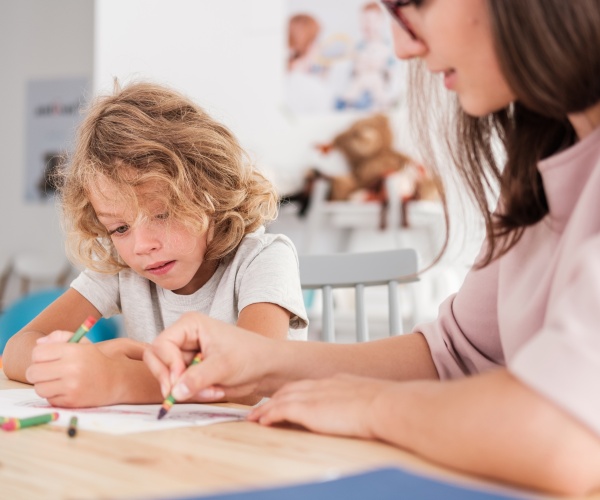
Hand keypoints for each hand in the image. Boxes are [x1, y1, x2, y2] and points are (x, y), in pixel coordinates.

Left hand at [26, 330, 119, 406]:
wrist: (116, 380)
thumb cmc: (94, 360)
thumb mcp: (82, 343)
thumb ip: (60, 337)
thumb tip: (39, 342)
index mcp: (73, 351)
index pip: (38, 353)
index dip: (39, 356)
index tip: (46, 359)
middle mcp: (72, 368)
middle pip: (33, 372)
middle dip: (37, 372)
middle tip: (46, 372)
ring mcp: (72, 386)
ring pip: (39, 388)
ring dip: (44, 385)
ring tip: (56, 382)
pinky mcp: (72, 401)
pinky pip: (49, 399)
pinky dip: (54, 395)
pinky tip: (65, 390)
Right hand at [144, 312, 274, 402]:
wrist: (266, 368)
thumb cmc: (250, 356)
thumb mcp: (224, 366)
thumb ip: (197, 378)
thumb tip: (174, 392)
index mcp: (189, 325)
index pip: (160, 344)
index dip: (166, 365)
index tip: (178, 381)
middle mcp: (183, 337)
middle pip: (156, 359)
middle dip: (170, 379)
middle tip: (180, 394)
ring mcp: (186, 355)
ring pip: (167, 376)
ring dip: (185, 389)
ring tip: (211, 390)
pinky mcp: (190, 371)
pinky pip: (179, 386)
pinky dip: (193, 393)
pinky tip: (215, 390)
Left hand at [248, 373, 395, 438]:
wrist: (383, 405)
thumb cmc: (383, 405)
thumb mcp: (368, 397)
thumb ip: (357, 400)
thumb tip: (360, 408)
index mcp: (335, 382)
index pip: (307, 385)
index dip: (293, 392)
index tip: (283, 399)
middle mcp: (321, 385)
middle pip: (290, 389)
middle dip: (274, 398)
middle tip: (262, 407)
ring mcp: (313, 395)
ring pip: (281, 399)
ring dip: (265, 408)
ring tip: (254, 416)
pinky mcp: (308, 409)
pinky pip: (281, 410)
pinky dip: (269, 414)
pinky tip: (262, 421)